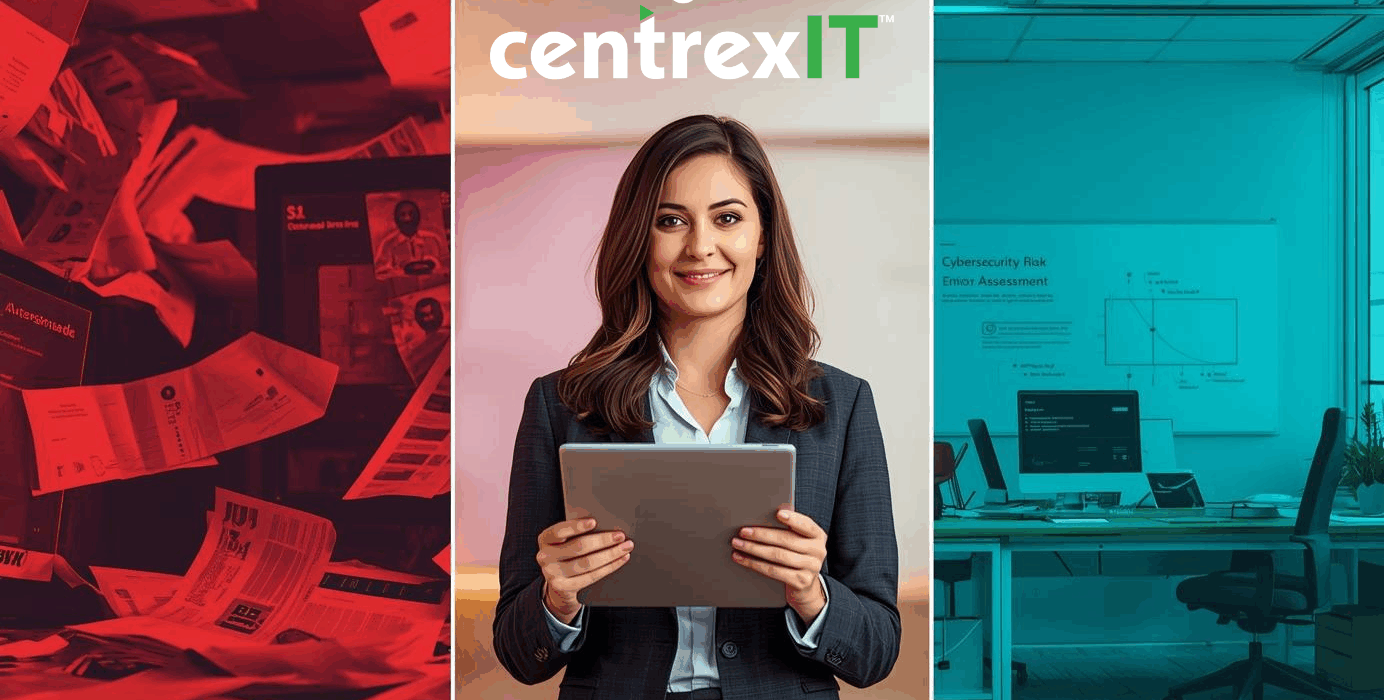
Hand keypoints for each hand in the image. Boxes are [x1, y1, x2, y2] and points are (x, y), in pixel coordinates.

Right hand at [536, 518, 632, 624]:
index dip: (577, 526)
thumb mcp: (566, 541)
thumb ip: (577, 533)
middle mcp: (545, 556)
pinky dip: (609, 567)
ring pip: (587, 563)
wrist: (559, 584)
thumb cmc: (568, 554)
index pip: (560, 530)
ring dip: (610, 554)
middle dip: (603, 540)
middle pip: (578, 547)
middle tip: (621, 536)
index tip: (594, 521)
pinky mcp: (563, 587)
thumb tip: (606, 523)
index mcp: (545, 538)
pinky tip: (620, 560)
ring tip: (625, 548)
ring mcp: (552, 573)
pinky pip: (590, 577)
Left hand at [731, 509, 827, 624]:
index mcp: (817, 536)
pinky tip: (742, 559)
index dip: (793, 519)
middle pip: (786, 540)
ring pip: (777, 555)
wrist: (804, 586)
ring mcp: (811, 567)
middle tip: (743, 531)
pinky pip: (774, 571)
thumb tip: (769, 513)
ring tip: (738, 544)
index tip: (777, 513)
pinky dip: (755, 564)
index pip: (806, 525)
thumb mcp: (798, 541)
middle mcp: (818, 551)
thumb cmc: (796, 555)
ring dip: (754, 549)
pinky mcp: (801, 581)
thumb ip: (789, 528)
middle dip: (761, 535)